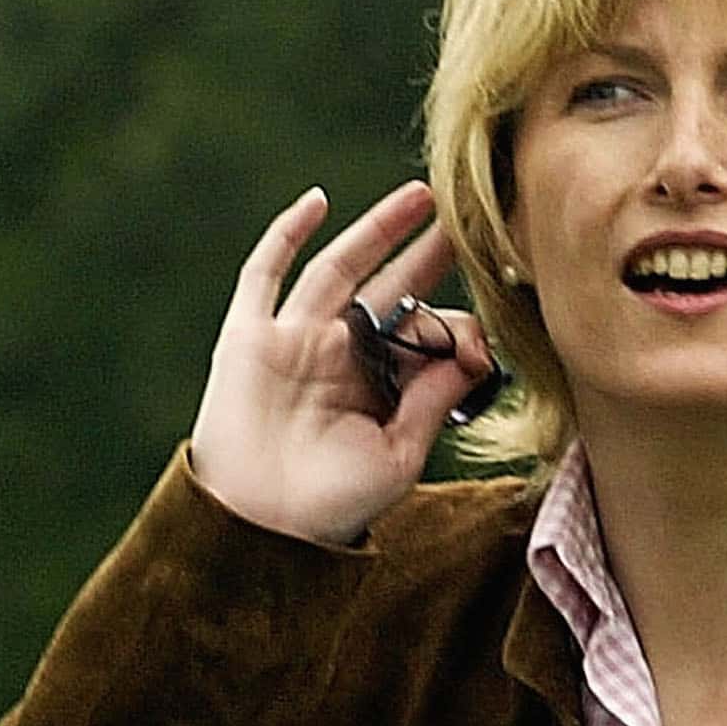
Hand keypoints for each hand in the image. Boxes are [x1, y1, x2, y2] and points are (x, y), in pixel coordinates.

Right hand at [188, 182, 496, 546]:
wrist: (260, 528)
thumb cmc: (333, 504)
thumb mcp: (400, 454)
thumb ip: (434, 399)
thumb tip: (474, 348)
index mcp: (379, 383)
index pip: (423, 333)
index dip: (454, 329)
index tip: (478, 343)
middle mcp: (339, 354)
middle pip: (390, 288)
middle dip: (426, 254)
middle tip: (466, 217)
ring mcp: (293, 339)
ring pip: (340, 268)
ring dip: (377, 230)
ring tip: (421, 197)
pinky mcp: (249, 337)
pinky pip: (264, 275)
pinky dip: (287, 236)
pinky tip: (318, 202)